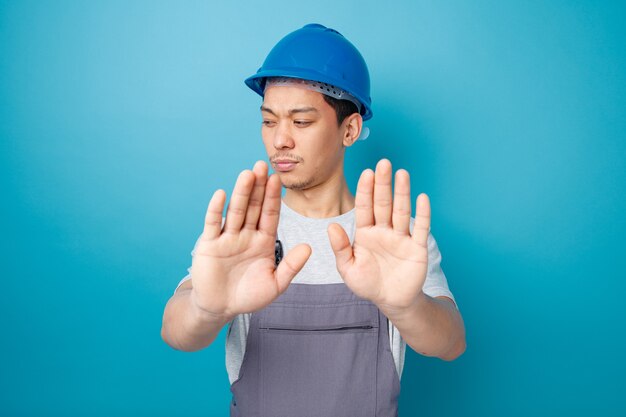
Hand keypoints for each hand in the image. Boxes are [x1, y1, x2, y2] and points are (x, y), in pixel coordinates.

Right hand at [190, 160, 311, 319]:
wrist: (221, 307)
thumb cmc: (249, 296)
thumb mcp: (275, 283)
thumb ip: (291, 265)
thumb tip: (308, 247)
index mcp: (263, 240)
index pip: (270, 214)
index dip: (273, 197)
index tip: (278, 179)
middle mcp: (246, 234)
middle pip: (253, 206)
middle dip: (258, 187)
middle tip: (263, 165)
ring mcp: (227, 237)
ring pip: (236, 211)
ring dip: (241, 192)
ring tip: (247, 173)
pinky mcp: (209, 244)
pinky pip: (213, 224)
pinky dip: (216, 209)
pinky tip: (222, 193)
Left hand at [327, 159, 430, 312]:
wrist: (391, 301)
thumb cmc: (368, 284)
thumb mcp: (348, 268)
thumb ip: (340, 248)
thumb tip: (331, 226)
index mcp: (366, 233)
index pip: (365, 207)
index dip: (365, 191)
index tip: (365, 173)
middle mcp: (384, 231)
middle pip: (383, 204)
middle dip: (383, 184)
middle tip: (383, 163)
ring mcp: (401, 238)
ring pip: (401, 211)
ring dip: (402, 193)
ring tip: (402, 173)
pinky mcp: (417, 248)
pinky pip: (420, 229)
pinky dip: (422, 214)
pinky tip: (422, 198)